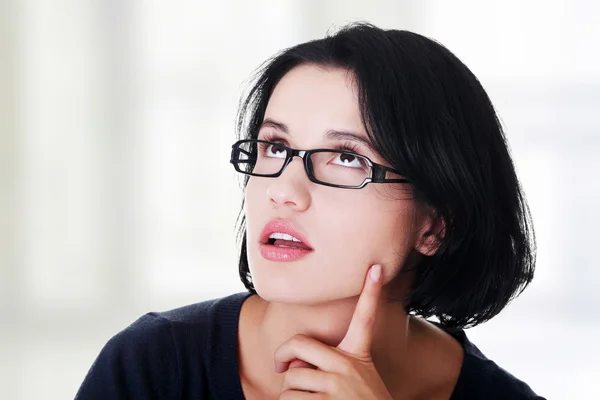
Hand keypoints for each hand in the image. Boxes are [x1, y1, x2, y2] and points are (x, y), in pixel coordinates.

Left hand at [274, 264, 393, 399]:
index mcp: (359, 356)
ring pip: (289, 380)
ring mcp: (337, 387)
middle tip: (282, 367)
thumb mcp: (356, 381)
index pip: (367, 319)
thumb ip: (329, 366)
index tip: (375, 267)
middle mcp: (349, 367)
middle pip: (298, 344)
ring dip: (289, 394)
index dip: (371, 292)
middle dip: (283, 357)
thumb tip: (291, 367)